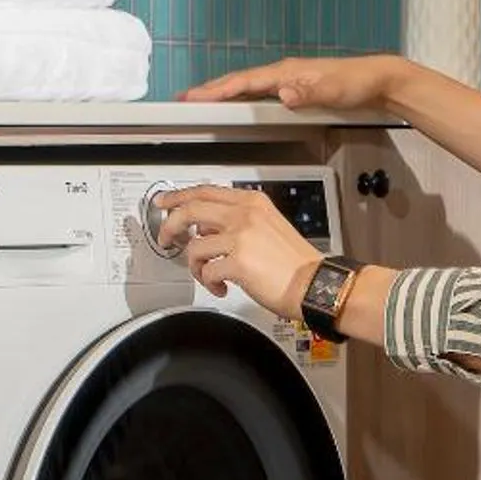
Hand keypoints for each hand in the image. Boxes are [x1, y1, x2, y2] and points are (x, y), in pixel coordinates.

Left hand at [155, 185, 319, 321]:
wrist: (315, 284)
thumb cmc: (295, 263)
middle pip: (190, 210)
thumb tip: (208, 230)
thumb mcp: (269, 226)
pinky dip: (209, 283)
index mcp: (252, 203)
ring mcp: (240, 237)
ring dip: (194, 265)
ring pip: (193, 246)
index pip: (206, 192)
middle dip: (170, 225)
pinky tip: (220, 287)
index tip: (165, 203)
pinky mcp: (238, 262)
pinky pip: (206, 271)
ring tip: (208, 275)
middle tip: (165, 238)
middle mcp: (245, 215)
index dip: (179, 197)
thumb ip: (238, 222)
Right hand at [181, 54, 409, 111]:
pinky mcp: (294, 89)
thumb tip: (284, 94)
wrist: (379, 80)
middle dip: (210, 90)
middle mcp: (284, 73)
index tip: (193, 97)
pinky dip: (241, 97)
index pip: (243, 82)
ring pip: (246, 86)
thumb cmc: (358, 83)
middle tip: (184, 99)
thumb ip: (308, 94)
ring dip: (223, 93)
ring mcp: (288, 80)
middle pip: (238, 82)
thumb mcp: (334, 91)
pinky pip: (258, 92)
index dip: (217, 91)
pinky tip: (238, 105)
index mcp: (287, 72)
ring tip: (201, 102)